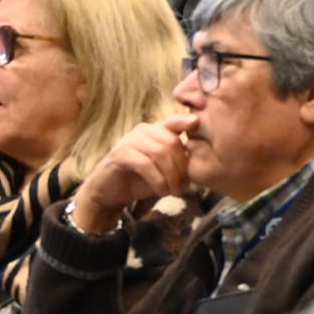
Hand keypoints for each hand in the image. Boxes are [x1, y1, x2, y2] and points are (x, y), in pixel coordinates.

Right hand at [70, 114, 198, 232]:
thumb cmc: (141, 179)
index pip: (174, 121)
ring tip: (174, 191)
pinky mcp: (120, 153)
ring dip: (171, 176)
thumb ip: (179, 161)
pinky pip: (145, 163)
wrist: (110, 192)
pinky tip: (161, 191)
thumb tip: (203, 160)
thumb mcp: (164, 169)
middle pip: (172, 142)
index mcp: (156, 130)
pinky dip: (157, 179)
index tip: (197, 122)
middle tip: (185, 187)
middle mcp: (144, 130)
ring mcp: (130, 140)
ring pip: (160, 152)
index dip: (185, 120)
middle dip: (181, 167)